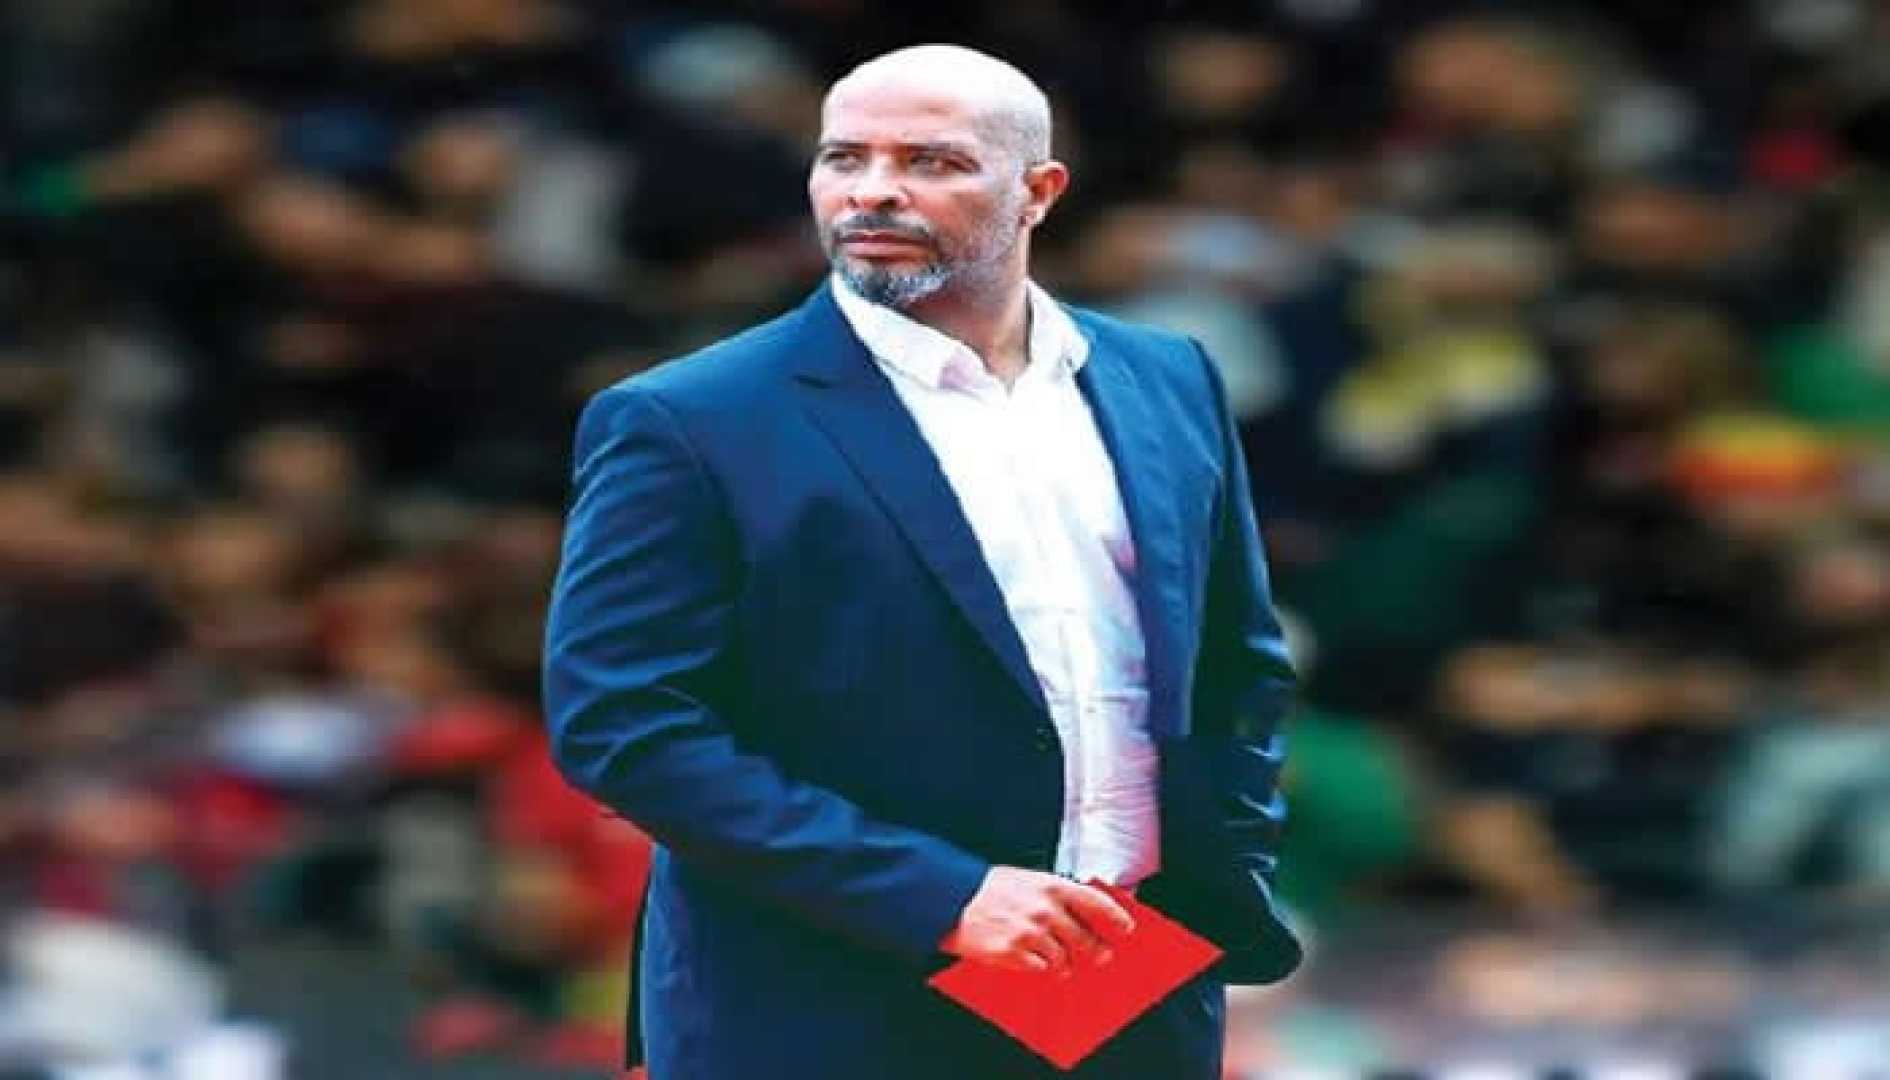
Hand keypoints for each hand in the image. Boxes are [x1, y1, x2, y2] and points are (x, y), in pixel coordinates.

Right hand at [938, 866, 1134, 974]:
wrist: (952, 899)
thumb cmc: (989, 889)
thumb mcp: (1027, 880)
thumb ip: (1056, 894)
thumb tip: (1084, 913)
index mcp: (1051, 886)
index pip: (1096, 903)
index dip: (1116, 918)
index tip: (1126, 929)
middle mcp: (1045, 910)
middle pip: (1084, 938)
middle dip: (1096, 950)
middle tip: (1101, 956)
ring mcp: (1030, 933)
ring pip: (1064, 958)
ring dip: (1064, 962)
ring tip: (1058, 960)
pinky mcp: (1013, 954)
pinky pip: (1041, 970)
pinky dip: (1041, 969)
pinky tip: (1035, 962)